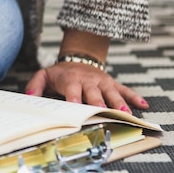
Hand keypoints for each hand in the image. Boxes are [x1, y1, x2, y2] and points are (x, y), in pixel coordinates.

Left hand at [25, 62, 148, 112]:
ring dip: (119, 102)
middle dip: (98, 102)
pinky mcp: (112, 83)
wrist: (77, 60)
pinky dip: (134, 97)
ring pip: (112, 92)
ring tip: (126, 113)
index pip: (72, 89)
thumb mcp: (44, 76)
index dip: (74, 98)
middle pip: (94, 93)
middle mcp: (88, 81)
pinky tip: (144, 105)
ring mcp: (102, 82)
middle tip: (101, 110)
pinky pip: (125, 89)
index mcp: (71, 80)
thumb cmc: (59, 74)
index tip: (76, 107)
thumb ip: (35, 86)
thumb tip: (29, 97)